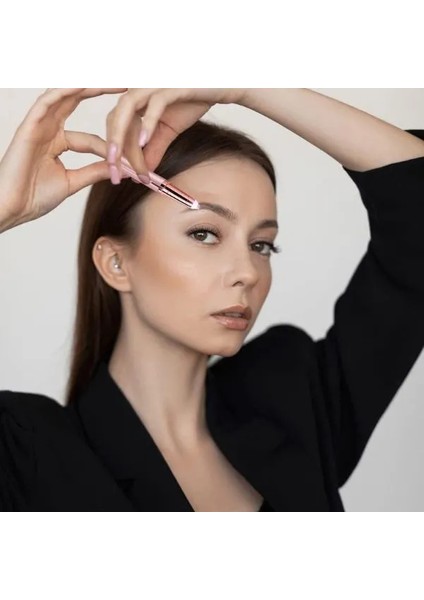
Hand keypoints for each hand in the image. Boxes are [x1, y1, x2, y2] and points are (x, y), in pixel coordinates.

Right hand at [0, 88, 127, 229]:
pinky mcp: (28, 126)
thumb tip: (120, 168)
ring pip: (63, 96)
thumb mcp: (72, 182)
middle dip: (100, 91)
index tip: (134, 155)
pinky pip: (46, 102)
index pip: (92, 139)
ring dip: (86, 86)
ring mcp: (38, 126)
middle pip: (76, 102)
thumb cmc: (33, 197)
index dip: (112, 145)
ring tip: (109, 80)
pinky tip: (82, 85)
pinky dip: (64, 91)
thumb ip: (93, 171)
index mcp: (58, 143)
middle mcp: (48, 130)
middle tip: (126, 85)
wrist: (11, 208)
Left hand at [105, 88, 246, 181]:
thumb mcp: (169, 130)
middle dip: (113, 148)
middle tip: (114, 174)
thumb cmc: (193, 100)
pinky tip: (144, 142)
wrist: (223, 85)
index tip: (115, 174)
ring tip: (119, 160)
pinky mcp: (172, 84)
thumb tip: (142, 172)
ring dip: (121, 136)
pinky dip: (148, 123)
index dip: (113, 149)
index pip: (115, 124)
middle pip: (115, 117)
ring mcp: (154, 83)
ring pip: (127, 108)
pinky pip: (155, 103)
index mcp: (135, 97)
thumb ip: (153, 148)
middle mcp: (139, 86)